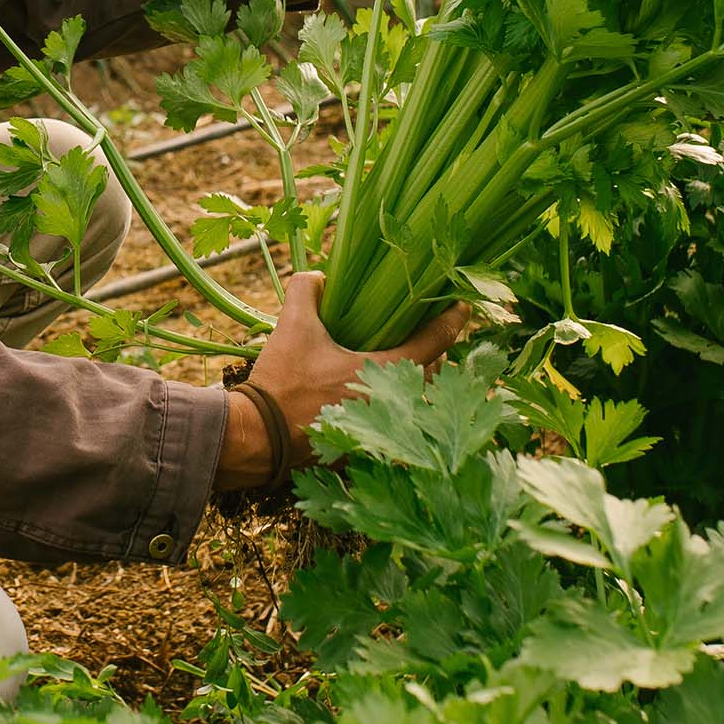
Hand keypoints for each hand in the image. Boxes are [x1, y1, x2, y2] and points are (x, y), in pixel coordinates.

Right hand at [224, 273, 469, 485]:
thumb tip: (319, 276)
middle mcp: (394, 403)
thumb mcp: (292, 327)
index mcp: (384, 371)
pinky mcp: (368, 446)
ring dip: (417, 381)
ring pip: (417, 401)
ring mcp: (384, 429)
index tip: (463, 306)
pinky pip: (397, 422)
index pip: (435, 342)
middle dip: (435, 353)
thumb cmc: (283, 382)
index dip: (452, 320)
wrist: (261, 437)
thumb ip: (306, 291)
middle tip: (428, 333)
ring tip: (405, 363)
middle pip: (433, 373)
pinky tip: (378, 394)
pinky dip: (396, 405)